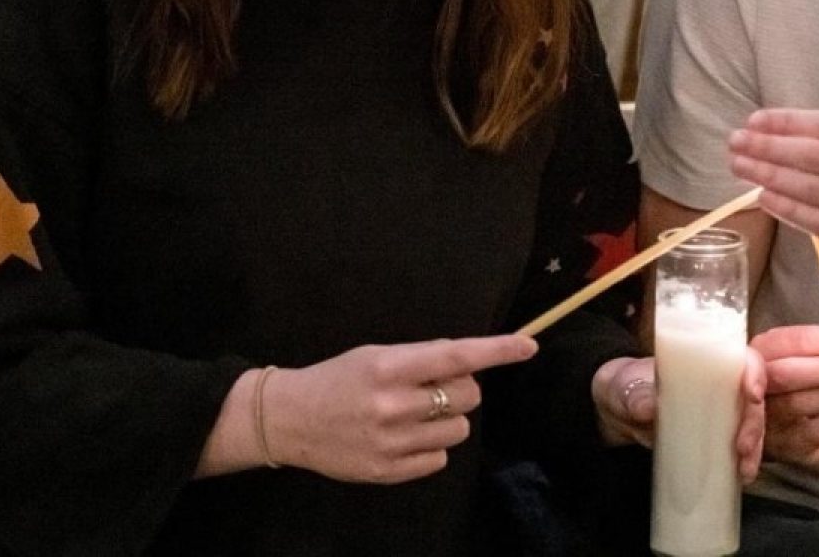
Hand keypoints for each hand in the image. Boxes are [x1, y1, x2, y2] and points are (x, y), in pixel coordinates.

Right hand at [265, 335, 537, 484]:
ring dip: (447, 420)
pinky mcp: (387, 472)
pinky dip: (431, 448)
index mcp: (389, 368)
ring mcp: (390, 442)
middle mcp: (392, 405)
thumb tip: (470, 359)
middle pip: (467, 396)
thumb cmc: (339, 379)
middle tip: (434, 388)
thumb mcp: (376, 355)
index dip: (496, 351)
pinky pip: (439, 460)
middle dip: (461, 389)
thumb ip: (421, 358)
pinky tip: (405, 438)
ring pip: (459, 430)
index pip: (455, 356)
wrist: (290, 420)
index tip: (528, 346)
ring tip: (417, 415)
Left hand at [593, 352, 768, 480]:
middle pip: (752, 397)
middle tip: (742, 447)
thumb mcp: (625, 387)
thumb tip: (648, 406)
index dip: (755, 373)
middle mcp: (720, 384)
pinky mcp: (715, 435)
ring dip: (755, 447)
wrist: (614, 411)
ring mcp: (720, 411)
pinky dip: (745, 461)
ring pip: (752, 423)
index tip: (752, 393)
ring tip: (745, 470)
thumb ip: (635, 395)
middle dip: (754, 422)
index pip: (743, 359)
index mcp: (706, 359)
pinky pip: (739, 445)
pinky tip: (743, 476)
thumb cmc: (625, 387)